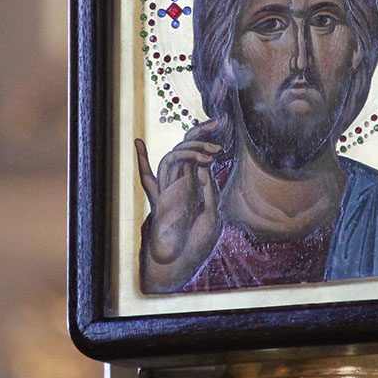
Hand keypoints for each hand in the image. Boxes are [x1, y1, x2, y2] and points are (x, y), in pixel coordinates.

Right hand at [137, 120, 222, 292]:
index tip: (222, 124)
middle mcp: (180, 180)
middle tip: (218, 122)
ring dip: (196, 147)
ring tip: (215, 152)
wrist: (180, 256)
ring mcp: (170, 185)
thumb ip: (207, 189)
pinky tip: (156, 147)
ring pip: (177, 153)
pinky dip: (171, 155)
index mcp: (193, 184)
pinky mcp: (162, 192)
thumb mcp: (211, 212)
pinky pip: (161, 167)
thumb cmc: (195, 239)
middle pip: (186, 146)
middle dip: (201, 131)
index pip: (198, 154)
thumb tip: (205, 166)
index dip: (207, 138)